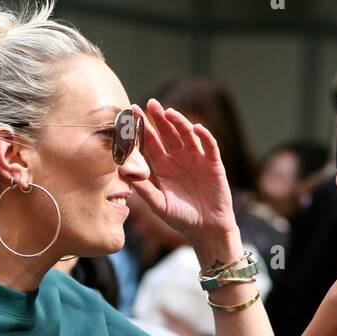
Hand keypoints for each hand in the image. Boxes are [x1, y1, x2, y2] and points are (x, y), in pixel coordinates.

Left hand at [131, 98, 236, 243]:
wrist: (207, 230)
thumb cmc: (181, 218)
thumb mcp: (160, 205)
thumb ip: (145, 190)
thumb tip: (123, 173)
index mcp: (163, 167)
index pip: (150, 143)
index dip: (142, 129)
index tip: (132, 113)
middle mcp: (178, 159)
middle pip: (167, 133)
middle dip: (159, 118)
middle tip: (150, 103)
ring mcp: (196, 159)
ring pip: (187, 134)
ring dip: (179, 122)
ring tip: (170, 113)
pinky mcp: (213, 163)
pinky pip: (209, 145)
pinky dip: (204, 136)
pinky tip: (196, 129)